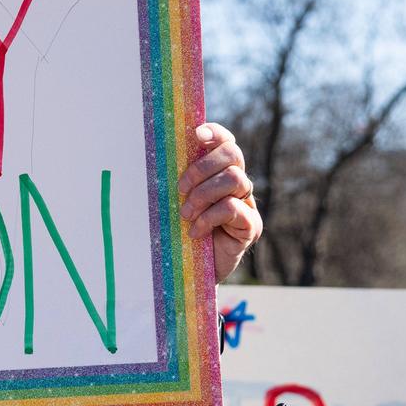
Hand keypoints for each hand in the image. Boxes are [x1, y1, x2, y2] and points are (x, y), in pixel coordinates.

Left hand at [176, 122, 259, 281]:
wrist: (189, 272)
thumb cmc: (177, 232)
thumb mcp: (174, 202)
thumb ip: (176, 180)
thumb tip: (155, 152)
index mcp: (219, 173)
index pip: (225, 142)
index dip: (215, 133)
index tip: (196, 135)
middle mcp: (237, 184)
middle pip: (233, 154)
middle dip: (202, 167)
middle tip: (181, 188)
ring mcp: (247, 204)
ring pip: (234, 179)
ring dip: (204, 195)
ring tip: (186, 214)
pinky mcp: (250, 226)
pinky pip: (232, 208)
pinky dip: (209, 218)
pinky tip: (195, 231)